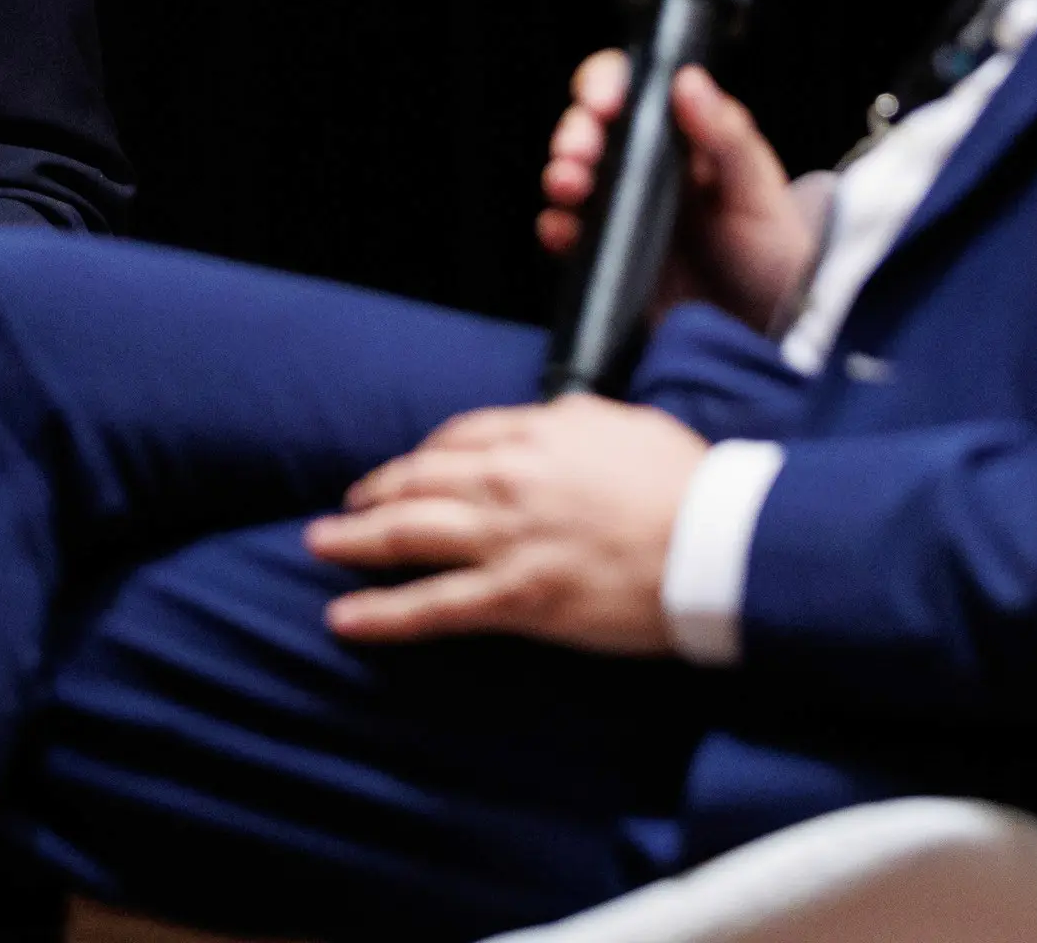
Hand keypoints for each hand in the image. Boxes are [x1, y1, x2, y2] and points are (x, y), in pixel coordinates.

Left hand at [304, 398, 707, 653]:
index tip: (409, 468)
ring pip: (406, 534)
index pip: (456, 437)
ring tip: (319, 545)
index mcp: (536, 433)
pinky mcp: (517, 598)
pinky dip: (381, 613)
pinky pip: (432, 607)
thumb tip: (551, 419)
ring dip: (353, 540)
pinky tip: (342, 617)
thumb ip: (575, 420)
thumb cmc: (686, 483)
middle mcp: (507, 479)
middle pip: (417, 479)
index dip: (423, 455)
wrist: (717, 541)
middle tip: (346, 505)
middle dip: (373, 492)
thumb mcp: (624, 423)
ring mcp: (506, 540)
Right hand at [539, 51, 812, 333]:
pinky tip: (563, 232)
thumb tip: (687, 80)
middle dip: (576, 131)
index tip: (605, 102)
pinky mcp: (606, 253)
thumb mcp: (760, 193)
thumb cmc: (775, 253)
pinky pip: (568, 232)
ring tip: (569, 185)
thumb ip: (728, 138)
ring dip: (562, 173)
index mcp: (686, 135)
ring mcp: (622, 209)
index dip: (609, 84)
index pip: (635, 89)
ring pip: (573, 173)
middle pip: (592, 127)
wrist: (767, 334)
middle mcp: (646, 165)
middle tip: (578, 151)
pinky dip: (557, 227)